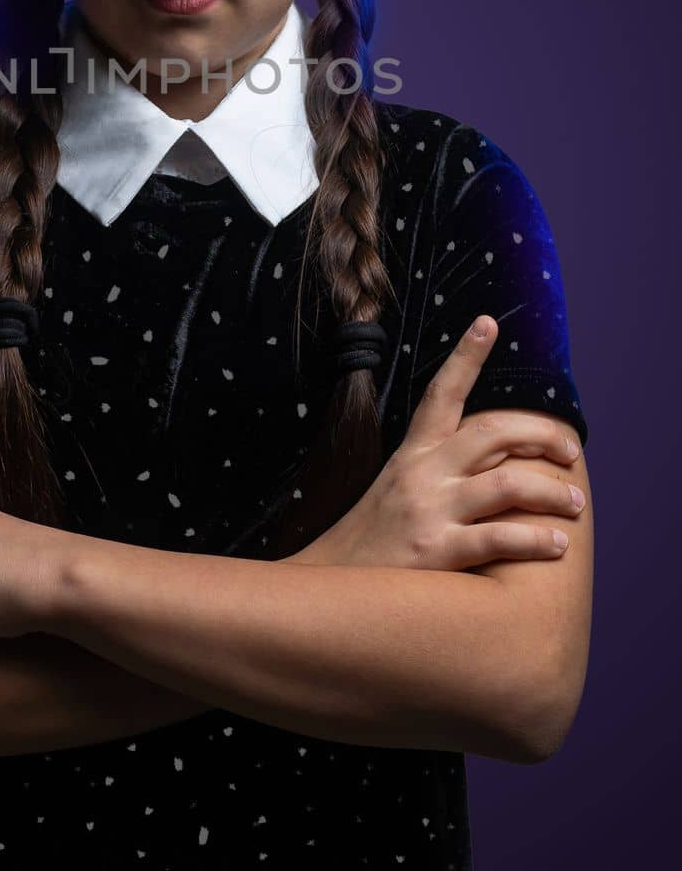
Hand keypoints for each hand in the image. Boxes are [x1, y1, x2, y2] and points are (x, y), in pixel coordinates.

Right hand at [281, 316, 582, 570]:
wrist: (332, 585)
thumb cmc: (375, 536)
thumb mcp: (399, 486)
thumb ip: (440, 466)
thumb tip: (495, 451)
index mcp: (412, 452)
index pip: (442, 393)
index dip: (465, 356)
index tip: (488, 323)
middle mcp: (422, 473)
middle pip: (492, 433)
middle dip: (540, 434)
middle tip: (572, 449)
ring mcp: (430, 510)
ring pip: (507, 484)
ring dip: (551, 491)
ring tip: (575, 502)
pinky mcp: (437, 551)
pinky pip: (499, 539)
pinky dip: (536, 538)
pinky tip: (557, 543)